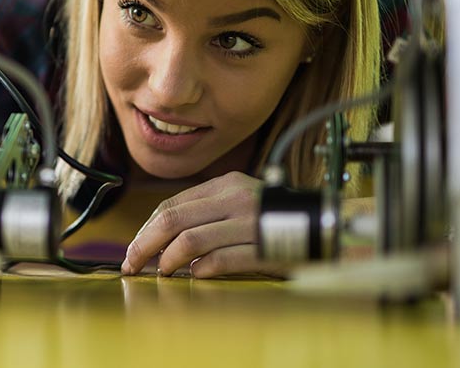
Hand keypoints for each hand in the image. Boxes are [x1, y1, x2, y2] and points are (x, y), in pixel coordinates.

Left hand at [120, 172, 285, 277]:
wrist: (327, 226)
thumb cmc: (277, 217)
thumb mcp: (241, 201)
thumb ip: (208, 211)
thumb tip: (163, 236)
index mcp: (226, 184)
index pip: (171, 204)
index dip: (145, 229)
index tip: (133, 249)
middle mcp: (235, 198)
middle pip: (172, 221)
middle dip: (144, 245)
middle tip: (133, 264)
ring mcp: (249, 222)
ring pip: (189, 240)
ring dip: (168, 261)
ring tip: (163, 273)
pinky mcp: (261, 247)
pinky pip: (219, 260)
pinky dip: (200, 270)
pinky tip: (195, 275)